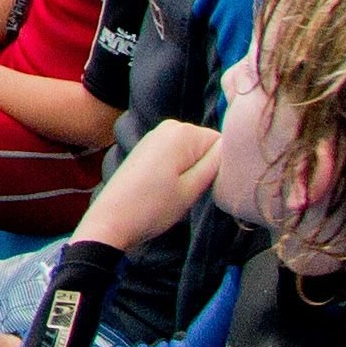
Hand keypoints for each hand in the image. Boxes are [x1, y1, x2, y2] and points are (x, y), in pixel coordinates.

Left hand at [74, 116, 228, 253]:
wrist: (112, 219)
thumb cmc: (153, 206)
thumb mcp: (193, 188)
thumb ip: (216, 164)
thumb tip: (233, 145)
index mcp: (183, 131)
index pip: (224, 144)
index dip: (223, 168)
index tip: (209, 187)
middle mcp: (170, 126)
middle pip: (208, 147)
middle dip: (208, 168)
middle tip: (193, 191)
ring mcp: (157, 135)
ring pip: (195, 153)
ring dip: (194, 172)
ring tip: (179, 191)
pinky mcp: (149, 148)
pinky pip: (179, 156)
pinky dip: (181, 171)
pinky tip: (169, 187)